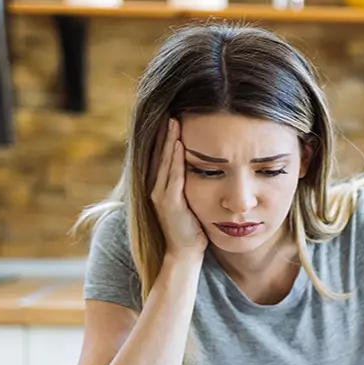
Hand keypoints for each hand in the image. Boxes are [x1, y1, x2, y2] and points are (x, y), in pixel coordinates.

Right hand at [151, 118, 206, 255]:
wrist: (185, 253)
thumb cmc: (192, 228)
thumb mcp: (192, 201)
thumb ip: (191, 184)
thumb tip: (206, 167)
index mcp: (162, 187)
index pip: (164, 157)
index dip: (167, 138)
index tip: (175, 119)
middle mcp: (157, 188)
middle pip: (161, 154)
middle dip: (166, 133)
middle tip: (172, 112)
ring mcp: (161, 195)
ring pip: (165, 162)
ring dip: (169, 140)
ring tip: (174, 121)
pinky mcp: (168, 202)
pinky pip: (172, 176)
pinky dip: (175, 159)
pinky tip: (179, 144)